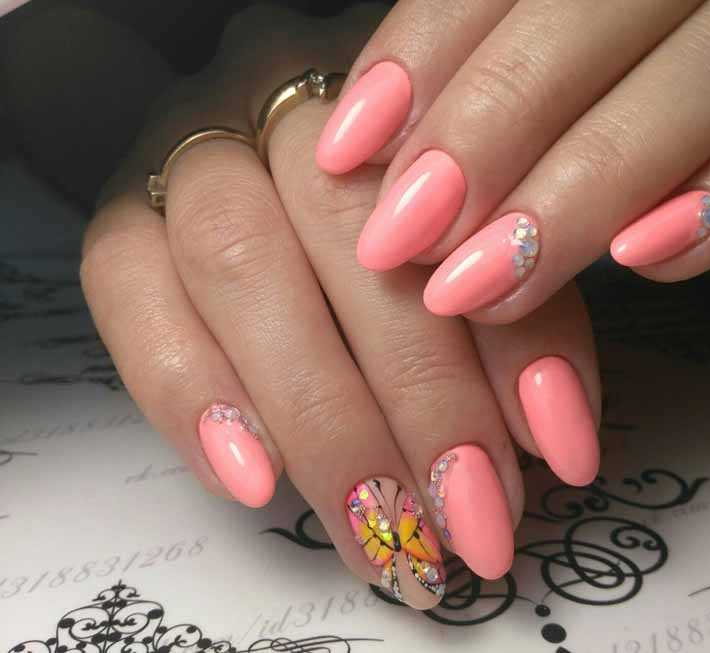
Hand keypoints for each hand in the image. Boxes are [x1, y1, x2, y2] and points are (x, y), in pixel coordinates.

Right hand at [81, 5, 601, 607]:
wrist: (252, 177)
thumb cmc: (388, 232)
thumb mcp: (473, 259)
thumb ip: (517, 321)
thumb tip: (553, 442)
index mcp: (401, 102)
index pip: (468, 213)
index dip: (517, 339)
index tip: (558, 452)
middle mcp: (287, 109)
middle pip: (347, 232)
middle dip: (420, 395)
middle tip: (467, 518)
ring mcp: (192, 156)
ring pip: (237, 264)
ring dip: (319, 418)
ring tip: (378, 530)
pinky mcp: (119, 219)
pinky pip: (128, 293)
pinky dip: (193, 396)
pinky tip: (255, 484)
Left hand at [316, 0, 709, 320]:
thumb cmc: (671, 123)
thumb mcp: (580, 100)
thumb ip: (500, 107)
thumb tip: (377, 158)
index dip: (424, 54)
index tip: (346, 151)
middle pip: (602, 9)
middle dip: (493, 126)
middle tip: (407, 238)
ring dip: (590, 180)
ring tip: (492, 279)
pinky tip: (645, 258)